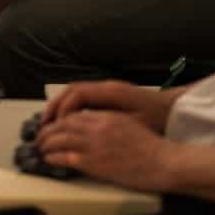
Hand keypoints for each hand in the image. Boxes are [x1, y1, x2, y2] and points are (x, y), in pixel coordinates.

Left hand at [36, 110, 176, 191]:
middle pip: (64, 124)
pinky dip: (53, 157)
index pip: (76, 114)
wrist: (163, 162)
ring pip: (60, 139)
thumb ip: (110, 123)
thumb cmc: (151, 147)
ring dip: (46, 143)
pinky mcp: (94, 162)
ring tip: (40, 147)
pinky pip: (65, 156)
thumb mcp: (129, 126)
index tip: (54, 125)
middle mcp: (98, 127)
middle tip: (40, 136)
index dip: (61, 120)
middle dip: (48, 130)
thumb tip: (94, 128)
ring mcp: (94, 144)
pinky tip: (47, 159)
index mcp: (107, 117)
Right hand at [43, 80, 173, 132]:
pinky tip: (67, 121)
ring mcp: (106, 89)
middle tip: (43, 125)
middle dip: (55, 106)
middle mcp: (106, 86)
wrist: (171, 108)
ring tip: (50, 123)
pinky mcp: (108, 94)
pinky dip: (71, 107)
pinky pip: (83, 97)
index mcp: (111, 91)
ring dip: (61, 106)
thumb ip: (109, 123)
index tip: (57, 126)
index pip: (78, 94)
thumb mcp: (134, 123)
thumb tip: (83, 128)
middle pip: (71, 90)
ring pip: (75, 93)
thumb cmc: (156, 118)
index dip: (64, 109)